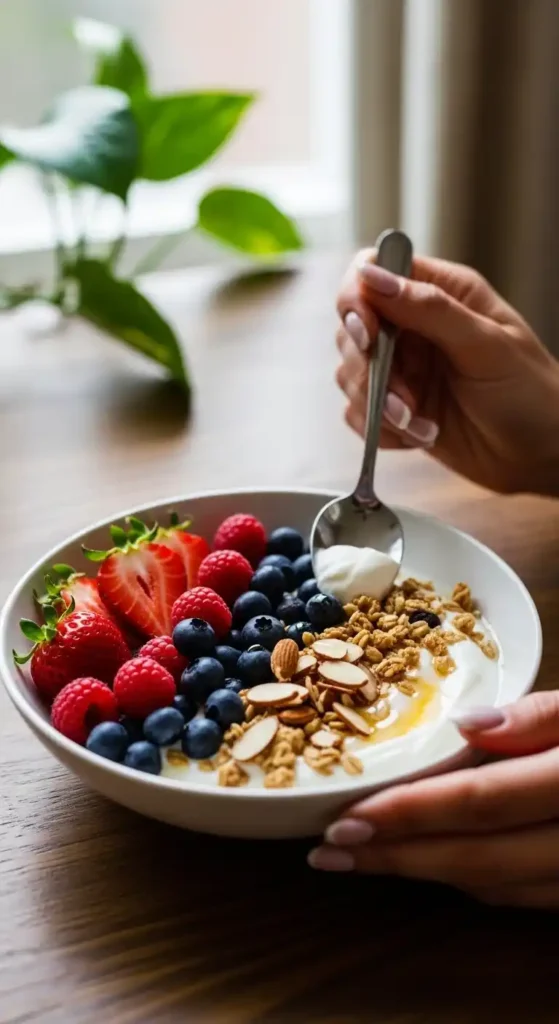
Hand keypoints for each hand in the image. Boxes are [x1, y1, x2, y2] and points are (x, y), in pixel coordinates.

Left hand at [308, 692, 558, 908]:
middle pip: (477, 860)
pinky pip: (517, 895)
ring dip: (423, 872)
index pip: (482, 803)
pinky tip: (422, 858)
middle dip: (397, 856)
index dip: (410, 812)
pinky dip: (464, 876)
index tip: (345, 817)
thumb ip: (537, 717)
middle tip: (328, 850)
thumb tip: (465, 724)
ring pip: (493, 886)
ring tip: (358, 856)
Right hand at [336, 251, 558, 494]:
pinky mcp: (395, 407)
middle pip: (352, 329)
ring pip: (350, 375)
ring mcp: (403, 368)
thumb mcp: (486, 345)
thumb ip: (429, 309)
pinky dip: (381, 430)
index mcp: (441, 293)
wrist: (540, 456)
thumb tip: (372, 276)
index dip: (356, 299)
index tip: (366, 334)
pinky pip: (359, 413)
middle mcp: (415, 326)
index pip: (372, 271)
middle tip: (406, 399)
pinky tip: (420, 435)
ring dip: (379, 406)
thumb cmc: (531, 394)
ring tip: (421, 424)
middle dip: (371, 370)